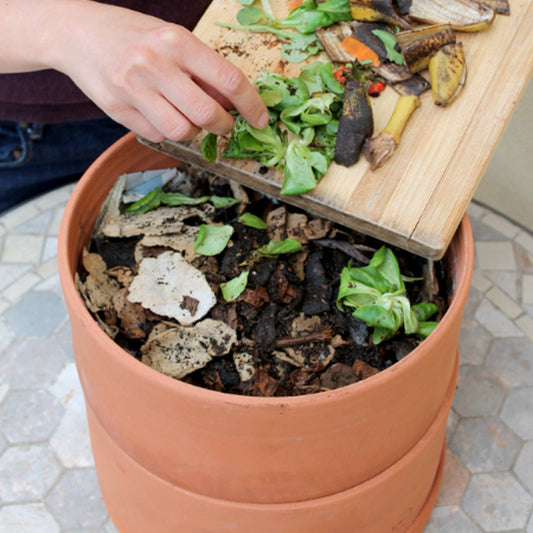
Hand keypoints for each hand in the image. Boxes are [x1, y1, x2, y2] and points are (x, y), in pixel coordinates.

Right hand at [48, 1, 268, 141]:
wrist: (76, 33)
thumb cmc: (134, 36)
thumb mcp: (172, 40)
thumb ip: (202, 71)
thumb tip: (233, 104)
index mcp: (176, 41)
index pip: (229, 81)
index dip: (252, 106)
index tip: (261, 119)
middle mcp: (155, 65)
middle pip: (207, 114)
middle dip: (224, 126)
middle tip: (224, 124)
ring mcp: (133, 89)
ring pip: (182, 132)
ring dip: (194, 133)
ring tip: (188, 118)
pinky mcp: (118, 110)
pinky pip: (157, 136)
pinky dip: (168, 133)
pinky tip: (161, 115)